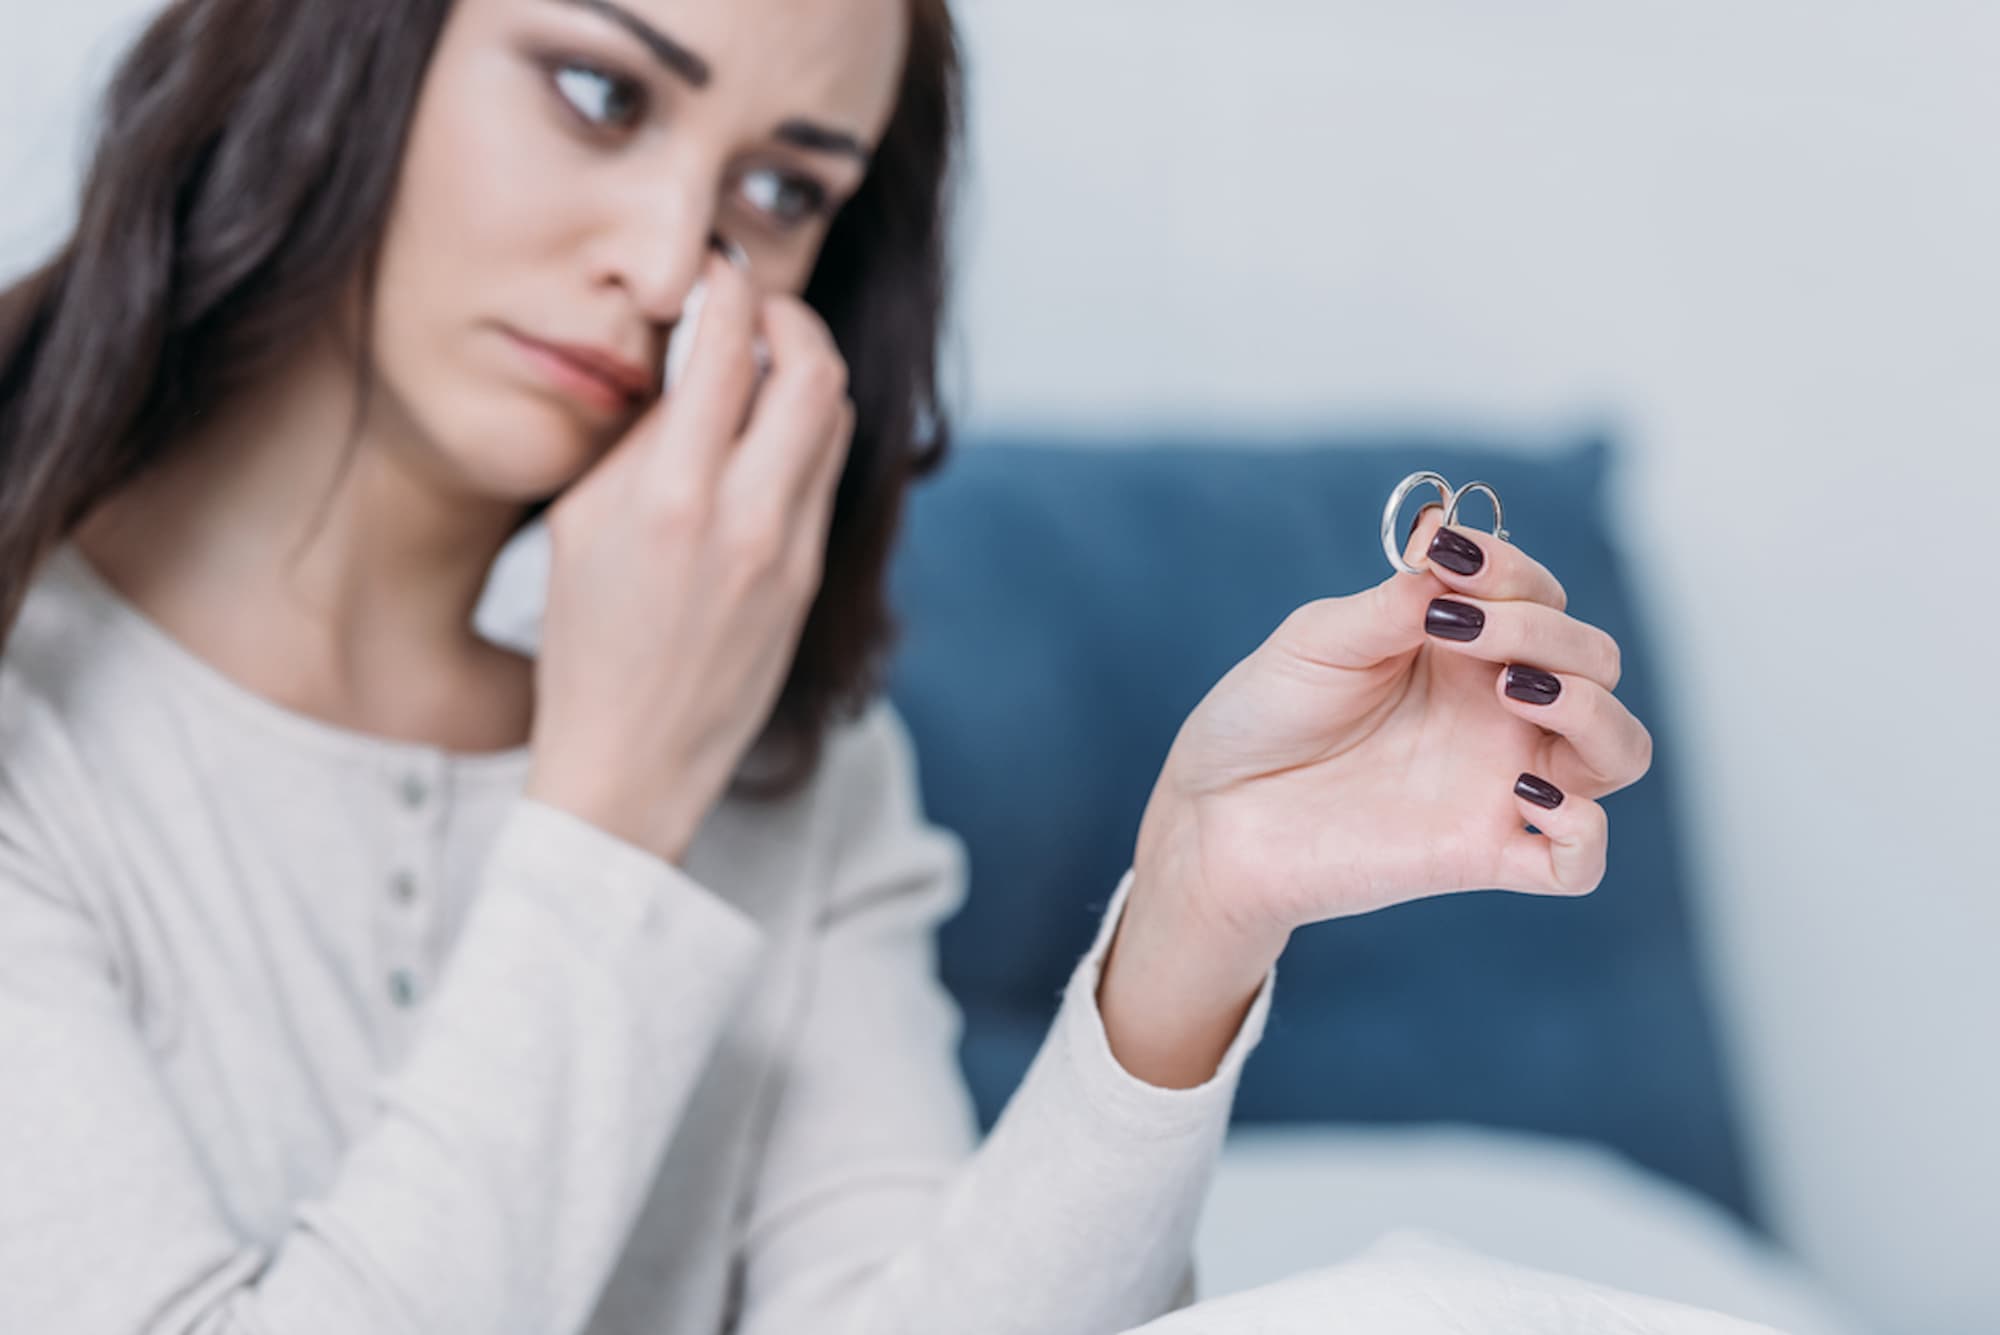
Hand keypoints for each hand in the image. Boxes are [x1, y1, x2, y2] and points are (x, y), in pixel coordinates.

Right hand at [523, 247, 855, 862]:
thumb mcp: (582, 524)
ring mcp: (791, 551)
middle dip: (790, 317)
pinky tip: (765, 440)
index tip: (713, 273)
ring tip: (763, 370)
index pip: (730, 344)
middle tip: (756, 312)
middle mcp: (746, 517)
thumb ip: (641, 437)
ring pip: (835, 420)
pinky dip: (804, 436)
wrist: (631, 763)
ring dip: (807, 374)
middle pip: (814, 369)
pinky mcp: (810, 580)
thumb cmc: (585, 644)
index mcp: (671, 495)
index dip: (728, 287)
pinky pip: (824, 477)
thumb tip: (690, 363)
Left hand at [1132, 503, 1654, 961]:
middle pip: (1595, 661)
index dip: (1513, 572)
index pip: (1541, 596)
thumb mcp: (1318, 640)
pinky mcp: (1479, 855)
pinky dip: (1582, 831)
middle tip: (1460, 630)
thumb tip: (1446, 548)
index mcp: (1465, 647)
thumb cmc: (1265, 716)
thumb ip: (1392, 602)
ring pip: (1617, 751)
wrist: (1213, 810)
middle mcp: (1497, 710)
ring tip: (1517, 691)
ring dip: (1593, 711)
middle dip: (1546, 633)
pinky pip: (1577, 862)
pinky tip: (1528, 797)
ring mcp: (1497, 783)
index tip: (1449, 561)